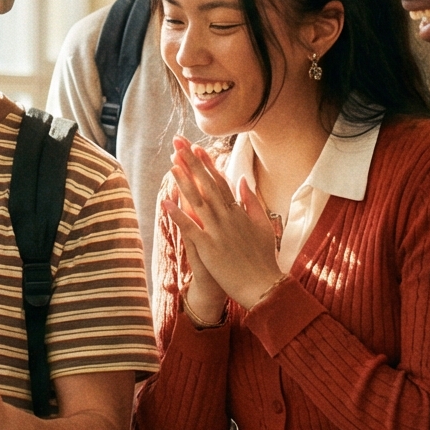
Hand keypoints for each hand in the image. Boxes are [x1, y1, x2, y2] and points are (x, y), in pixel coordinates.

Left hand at [163, 142, 280, 312]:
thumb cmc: (263, 258)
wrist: (264, 286)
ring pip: (197, 201)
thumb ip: (251, 202)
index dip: (206, 164)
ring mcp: (218, 231)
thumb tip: (242, 181)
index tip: (196, 147)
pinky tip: (165, 203)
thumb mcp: (263, 225)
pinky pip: (190, 229)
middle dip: (191, 162)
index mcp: (238, 212)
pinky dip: (178, 215)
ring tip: (171, 164)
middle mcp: (228, 217)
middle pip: (206, 184)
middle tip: (178, 143)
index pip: (220, 181)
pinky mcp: (209, 248)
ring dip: (183, 182)